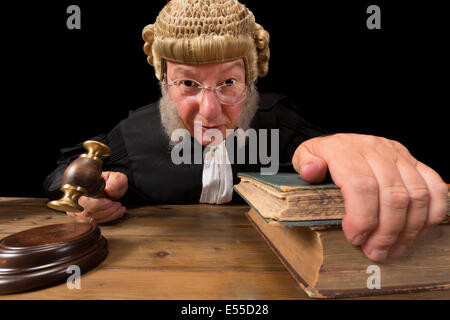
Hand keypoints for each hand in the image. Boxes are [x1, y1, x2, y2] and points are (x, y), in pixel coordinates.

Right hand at [66, 171, 127, 223]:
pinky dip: (111, 217)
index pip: (82, 201)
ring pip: (93, 219)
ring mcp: (83, 210)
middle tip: (117, 204)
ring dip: (109, 214)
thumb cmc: (113, 181)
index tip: (109, 201)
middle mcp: (79, 200)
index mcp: (82, 188)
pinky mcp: (89, 217)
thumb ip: (114, 182)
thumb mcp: (117, 178)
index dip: (96, 203)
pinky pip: (98, 222)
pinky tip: (119, 211)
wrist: (116, 187)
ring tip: (119, 206)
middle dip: (105, 210)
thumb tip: (108, 190)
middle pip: (87, 213)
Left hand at [292, 133, 447, 261]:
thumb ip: (305, 164)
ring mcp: (397, 154)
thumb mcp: (304, 156)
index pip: (361, 185)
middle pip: (393, 195)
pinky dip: (432, 213)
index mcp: (344, 149)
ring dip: (408, 229)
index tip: (355, 238)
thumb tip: (311, 171)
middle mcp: (374, 149)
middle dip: (386, 232)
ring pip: (416, 195)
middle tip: (375, 251)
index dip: (362, 218)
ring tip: (392, 248)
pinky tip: (415, 231)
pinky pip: (435, 188)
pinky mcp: (414, 161)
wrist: (339, 142)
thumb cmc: (322, 156)